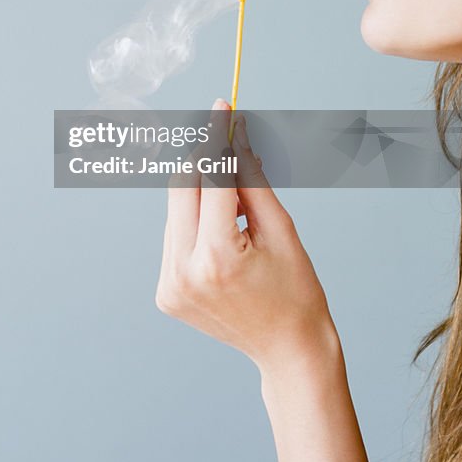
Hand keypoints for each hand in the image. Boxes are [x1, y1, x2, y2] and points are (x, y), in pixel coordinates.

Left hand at [155, 99, 335, 371]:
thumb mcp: (281, 230)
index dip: (215, 138)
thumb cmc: (297, 291)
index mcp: (218, 257)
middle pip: (182, 189)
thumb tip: (233, 135)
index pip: (210, 179)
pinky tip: (221, 233)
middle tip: (223, 135)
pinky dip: (193, 223)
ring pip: (175, 212)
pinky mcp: (164, 293)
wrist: (290, 353)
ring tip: (236, 205)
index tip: (221, 109)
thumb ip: (251, 179)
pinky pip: (174, 238)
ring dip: (199, 193)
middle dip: (202, 159)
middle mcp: (184, 271)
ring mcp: (169, 285)